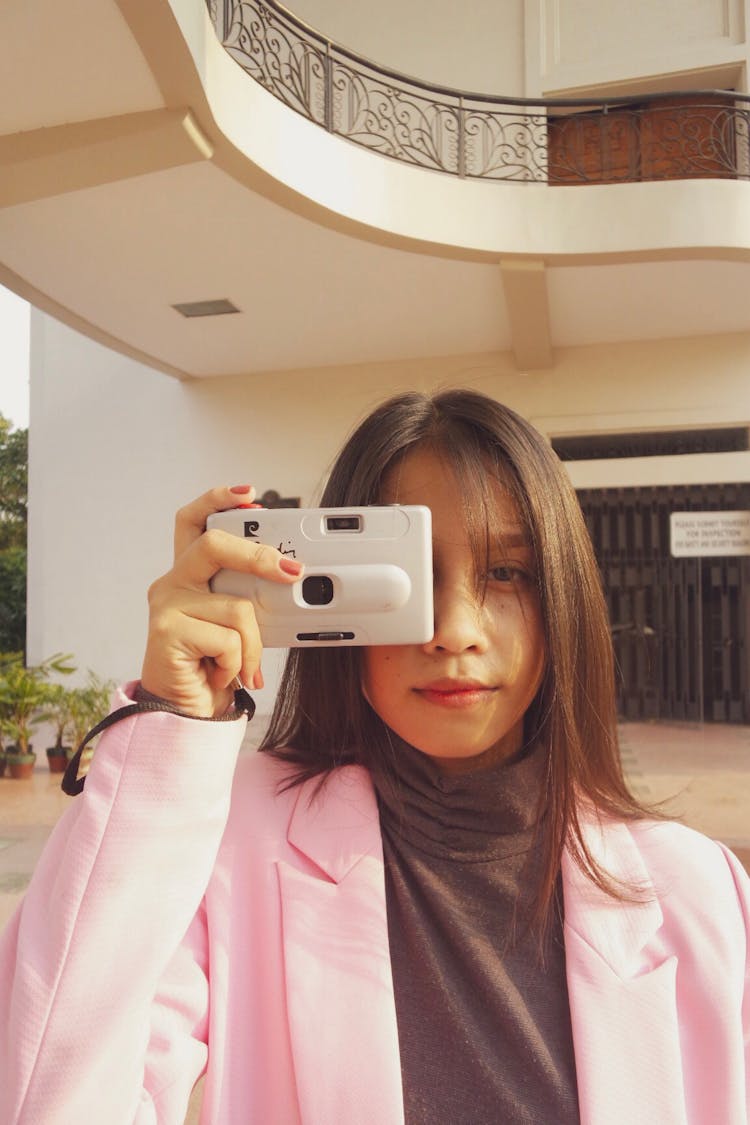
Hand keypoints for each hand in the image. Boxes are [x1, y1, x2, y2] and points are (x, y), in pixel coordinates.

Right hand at [140, 486, 302, 717]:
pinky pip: (227, 639)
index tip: (250, 495)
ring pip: (236, 606)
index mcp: (189, 574)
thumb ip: (246, 595)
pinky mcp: (166, 632)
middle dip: (258, 555)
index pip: (193, 521)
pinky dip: (237, 663)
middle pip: (214, 545)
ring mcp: (166, 605)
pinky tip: (222, 675)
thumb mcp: (235, 623)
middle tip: (291, 573)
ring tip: (242, 666)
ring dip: (252, 644)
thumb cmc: (213, 665)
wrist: (186, 712)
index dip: (218, 501)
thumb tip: (289, 576)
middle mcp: (172, 583)